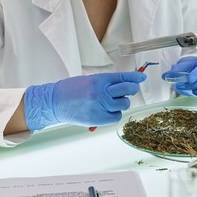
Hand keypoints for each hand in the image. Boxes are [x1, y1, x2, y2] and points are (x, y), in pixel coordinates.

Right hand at [23, 72, 146, 130]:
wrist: (54, 102)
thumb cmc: (71, 90)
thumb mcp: (89, 80)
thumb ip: (107, 82)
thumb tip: (125, 84)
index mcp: (98, 80)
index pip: (122, 77)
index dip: (135, 77)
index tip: (142, 77)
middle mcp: (100, 92)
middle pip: (128, 90)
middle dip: (131, 88)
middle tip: (130, 89)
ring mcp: (99, 106)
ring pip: (124, 104)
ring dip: (121, 102)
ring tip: (111, 101)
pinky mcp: (97, 119)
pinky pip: (116, 116)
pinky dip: (114, 113)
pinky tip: (107, 110)